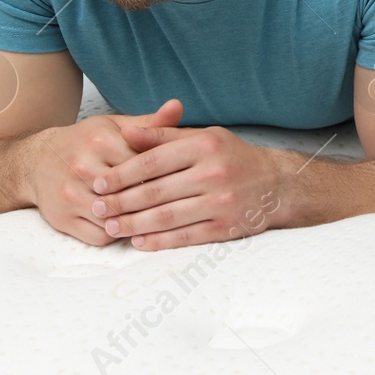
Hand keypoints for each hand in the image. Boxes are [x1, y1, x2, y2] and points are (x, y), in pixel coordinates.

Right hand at [23, 99, 182, 246]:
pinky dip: (117, 234)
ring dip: (137, 221)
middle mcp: (83, 167)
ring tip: (152, 217)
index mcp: (101, 141)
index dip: (166, 175)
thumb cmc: (86, 142)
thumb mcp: (115, 126)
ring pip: (117, 218)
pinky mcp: (62, 219)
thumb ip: (149, 123)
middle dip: (154, 200)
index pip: (145, 164)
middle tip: (173, 204)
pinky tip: (127, 225)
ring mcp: (70, 195)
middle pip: (132, 192)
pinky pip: (100, 236)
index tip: (180, 181)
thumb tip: (177, 106)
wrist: (36, 161)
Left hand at [89, 117, 282, 249]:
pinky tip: (139, 241)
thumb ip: (163, 135)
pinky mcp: (225, 228)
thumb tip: (125, 133)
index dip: (120, 174)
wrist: (277, 184)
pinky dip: (159, 241)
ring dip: (133, 225)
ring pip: (166, 217)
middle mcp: (213, 173)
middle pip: (155, 192)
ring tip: (112, 227)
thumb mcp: (202, 136)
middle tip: (97, 209)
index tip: (98, 184)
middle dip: (120, 202)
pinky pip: (184, 237)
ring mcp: (221, 202)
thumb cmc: (232, 157)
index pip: (152, 161)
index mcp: (204, 146)